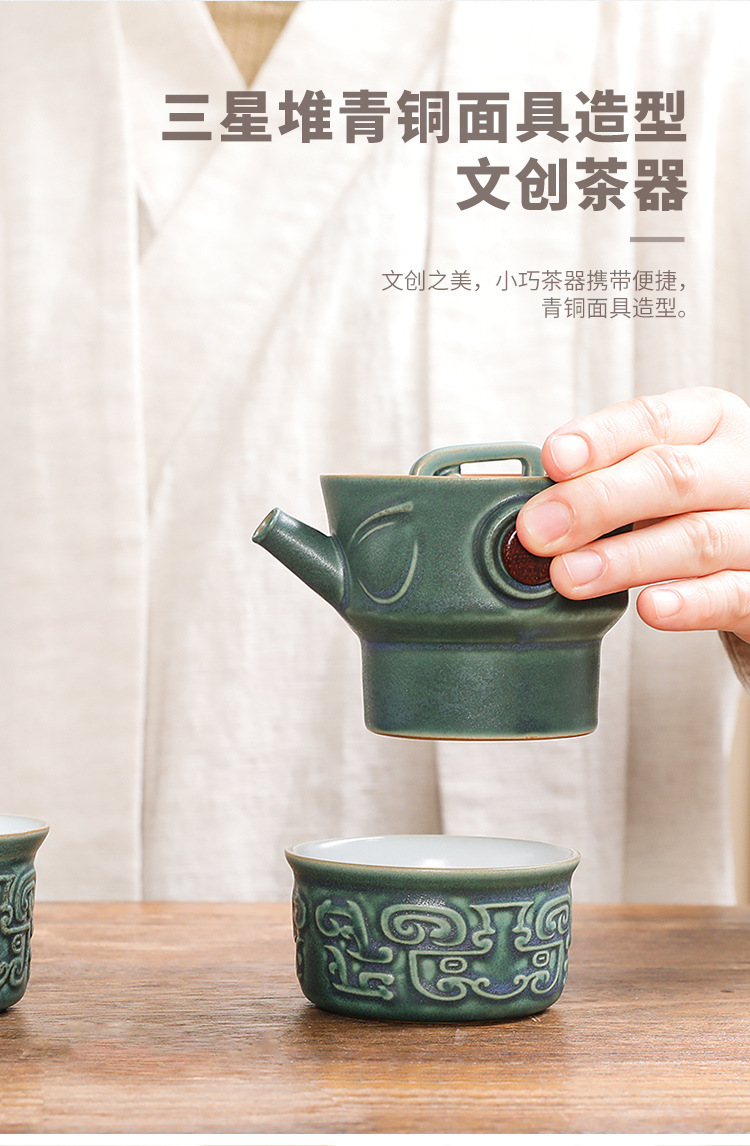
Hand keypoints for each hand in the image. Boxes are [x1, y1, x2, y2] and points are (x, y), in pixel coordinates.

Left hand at [515, 387, 749, 641]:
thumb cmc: (691, 506)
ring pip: (698, 538)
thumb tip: (533, 511)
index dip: (599, 440)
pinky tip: (649, 607)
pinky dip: (689, 602)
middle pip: (673, 476)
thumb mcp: (651, 474)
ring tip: (569, 576)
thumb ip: (602, 478)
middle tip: (539, 531)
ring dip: (625, 560)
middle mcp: (744, 468)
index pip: (652, 420)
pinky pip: (732, 594)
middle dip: (596, 503)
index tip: (553, 460)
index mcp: (710, 423)